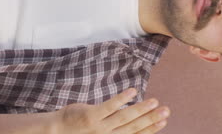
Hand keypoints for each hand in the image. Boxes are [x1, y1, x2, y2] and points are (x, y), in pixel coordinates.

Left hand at [53, 88, 169, 133]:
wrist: (55, 133)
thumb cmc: (79, 133)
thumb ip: (114, 129)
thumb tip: (134, 120)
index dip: (151, 128)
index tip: (164, 120)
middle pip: (134, 127)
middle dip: (151, 119)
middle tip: (166, 110)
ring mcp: (99, 128)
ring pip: (124, 118)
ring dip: (141, 110)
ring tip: (154, 101)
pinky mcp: (90, 116)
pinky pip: (109, 107)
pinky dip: (121, 99)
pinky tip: (133, 91)